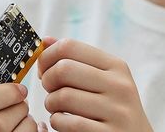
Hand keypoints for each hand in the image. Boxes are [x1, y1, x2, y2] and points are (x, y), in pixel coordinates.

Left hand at [38, 37, 153, 131]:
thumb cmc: (113, 108)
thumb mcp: (104, 79)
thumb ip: (76, 60)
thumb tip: (46, 41)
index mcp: (116, 66)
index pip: (69, 46)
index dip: (47, 57)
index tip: (44, 69)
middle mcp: (119, 86)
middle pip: (63, 69)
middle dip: (47, 80)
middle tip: (50, 90)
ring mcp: (116, 112)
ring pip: (63, 97)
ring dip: (51, 104)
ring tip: (57, 108)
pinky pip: (67, 122)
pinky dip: (57, 122)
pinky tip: (63, 122)